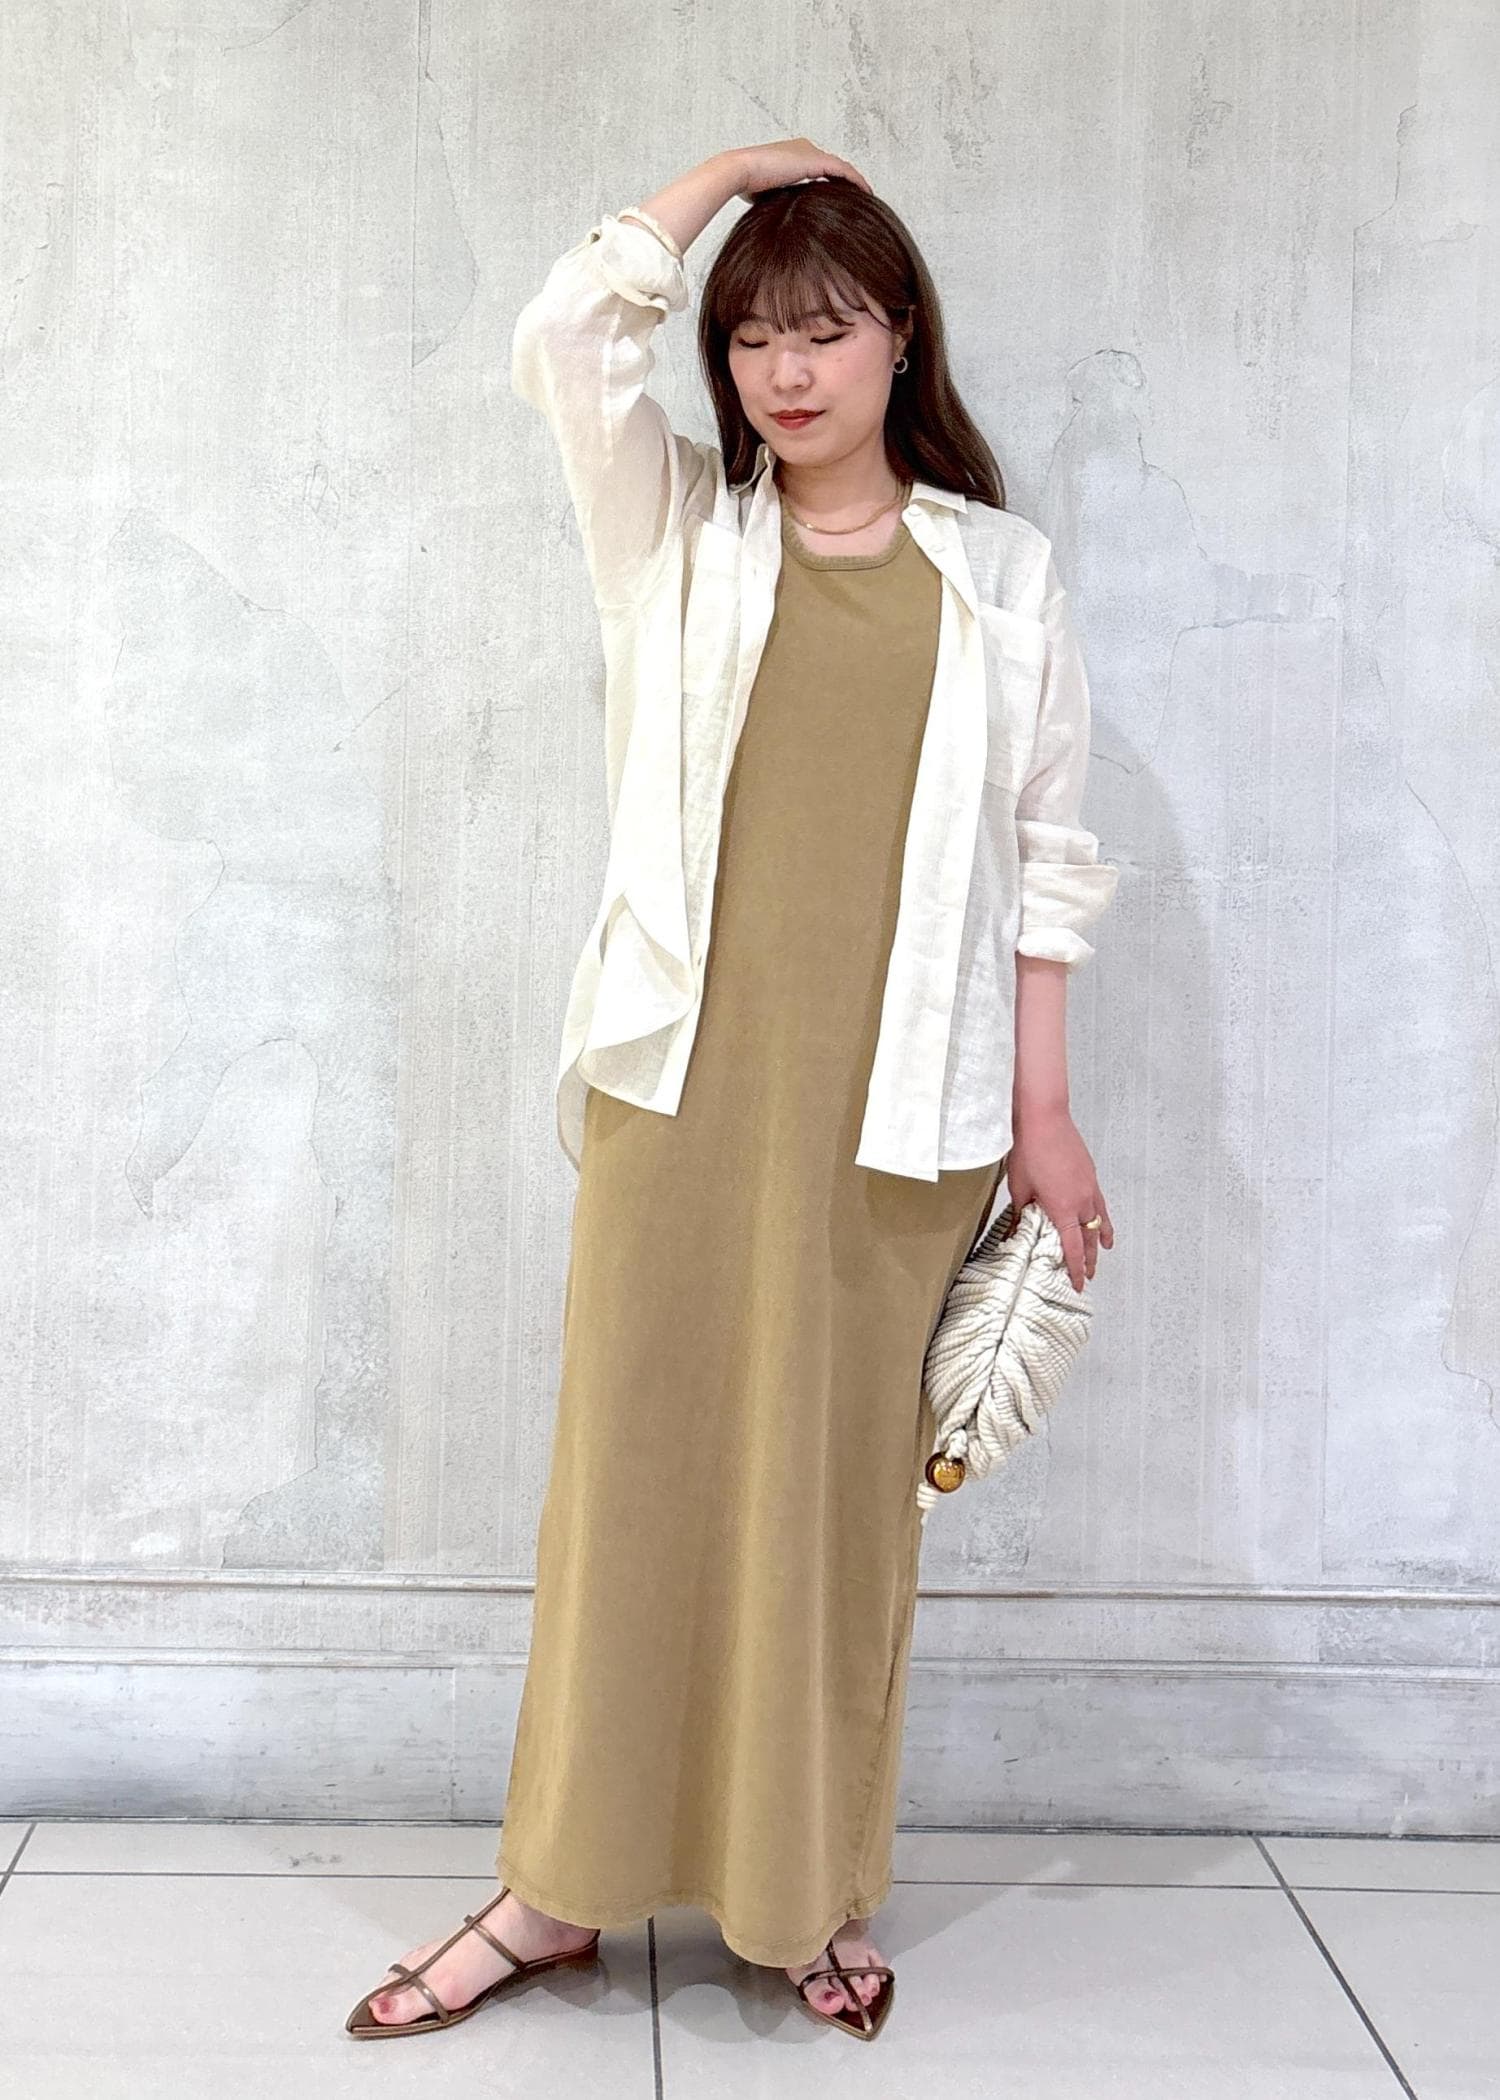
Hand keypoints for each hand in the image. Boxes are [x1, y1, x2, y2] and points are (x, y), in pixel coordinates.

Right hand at [729, 138, 872, 202]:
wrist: (740, 171)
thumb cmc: (747, 185)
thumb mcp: (768, 194)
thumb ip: (781, 200)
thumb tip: (785, 222)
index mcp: (792, 156)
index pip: (818, 168)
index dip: (830, 182)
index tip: (839, 198)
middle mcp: (803, 149)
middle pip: (831, 167)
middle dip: (844, 182)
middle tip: (857, 199)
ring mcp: (810, 152)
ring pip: (840, 168)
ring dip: (853, 182)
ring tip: (865, 197)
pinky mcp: (815, 160)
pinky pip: (843, 171)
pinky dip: (855, 181)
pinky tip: (866, 193)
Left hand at [1004, 1106, 1113, 1293]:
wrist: (1045, 1119)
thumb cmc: (1029, 1150)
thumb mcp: (1019, 1188)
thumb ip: (1021, 1214)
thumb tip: (1016, 1232)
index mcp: (1063, 1209)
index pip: (1073, 1248)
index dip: (1077, 1269)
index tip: (1080, 1284)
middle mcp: (1082, 1202)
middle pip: (1090, 1239)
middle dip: (1090, 1260)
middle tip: (1089, 1276)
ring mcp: (1090, 1188)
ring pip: (1099, 1222)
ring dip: (1099, 1241)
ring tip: (1102, 1254)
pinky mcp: (1091, 1175)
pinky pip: (1101, 1204)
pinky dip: (1103, 1217)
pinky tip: (1102, 1221)